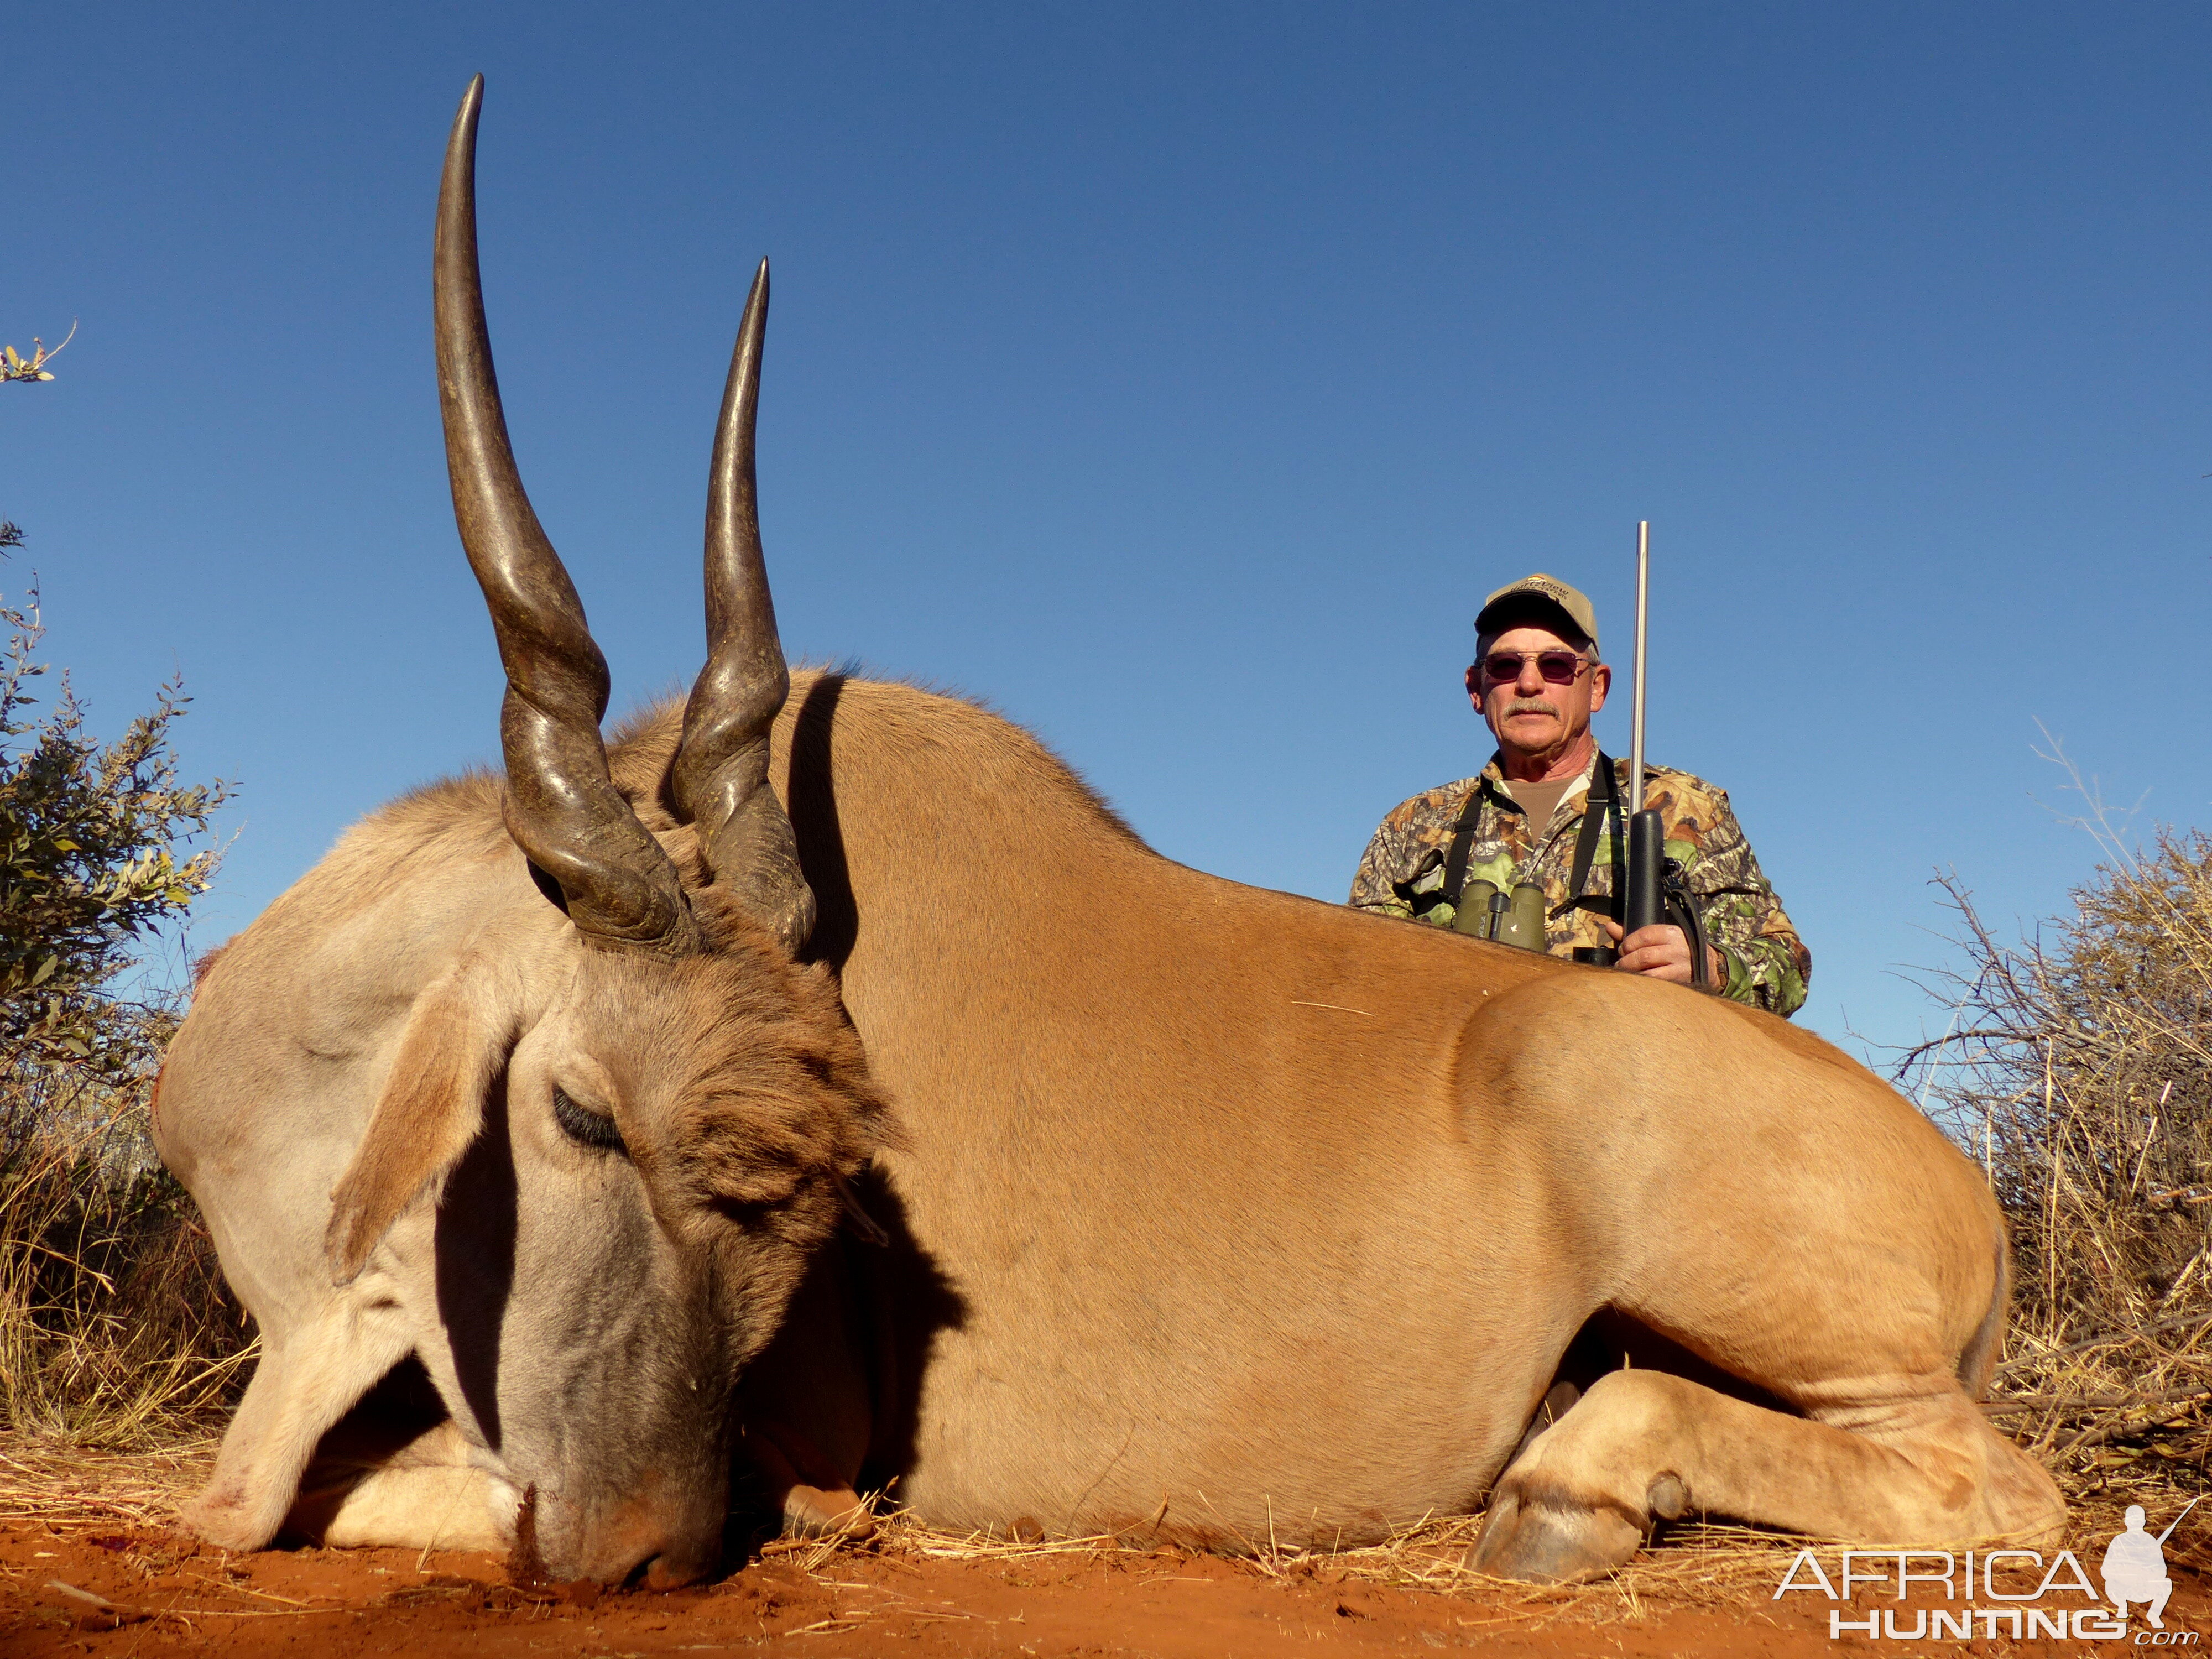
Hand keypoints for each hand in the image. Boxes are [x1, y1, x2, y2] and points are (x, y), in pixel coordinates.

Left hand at [1599, 919, 1722, 987]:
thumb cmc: (1678, 950)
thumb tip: (1609, 926)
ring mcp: (1680, 968)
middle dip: (1627, 961)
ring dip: (1633, 975)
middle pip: (1644, 955)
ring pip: (1649, 973)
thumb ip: (1635, 934)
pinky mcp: (1680, 983)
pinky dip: (1643, 985)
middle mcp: (1678, 949)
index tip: (1623, 949)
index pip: (1644, 935)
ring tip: (1627, 974)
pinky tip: (1637, 983)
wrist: (1712, 967)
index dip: (1628, 943)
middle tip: (1621, 963)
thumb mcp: (1662, 938)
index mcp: (1672, 933)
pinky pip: (1657, 986)